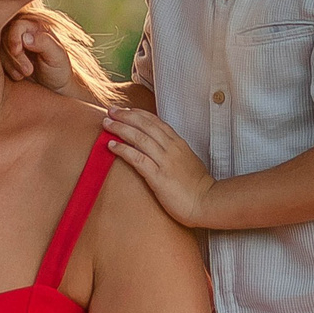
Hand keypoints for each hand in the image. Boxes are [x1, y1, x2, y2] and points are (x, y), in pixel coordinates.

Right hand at [0, 14, 75, 95]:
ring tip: (25, 75)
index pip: (17, 25)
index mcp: (36, 27)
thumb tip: (25, 37)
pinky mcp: (5, 57)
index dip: (14, 38)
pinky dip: (5, 69)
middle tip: (28, 71)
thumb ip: (44, 42)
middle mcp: (22, 33)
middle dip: (14, 56)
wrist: (54, 89)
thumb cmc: (58, 70)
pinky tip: (18, 76)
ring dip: (10, 64)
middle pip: (5, 36)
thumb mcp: (57, 56)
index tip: (17, 51)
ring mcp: (11, 45)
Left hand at [101, 108, 216, 227]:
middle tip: (111, 111)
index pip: (156, 122)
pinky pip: (137, 159)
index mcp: (179, 143)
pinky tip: (111, 145)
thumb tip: (161, 148)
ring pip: (139, 138)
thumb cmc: (198, 186)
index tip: (126, 109)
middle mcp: (171, 148)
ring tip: (107, 124)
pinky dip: (123, 150)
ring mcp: (165, 161)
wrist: (207, 202)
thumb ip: (175, 152)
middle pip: (145, 125)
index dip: (139, 114)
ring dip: (121, 128)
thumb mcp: (188, 161)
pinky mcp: (158, 177)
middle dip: (126, 116)